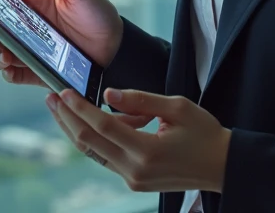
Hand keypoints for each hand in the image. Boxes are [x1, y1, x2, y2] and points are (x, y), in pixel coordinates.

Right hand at [0, 0, 122, 83]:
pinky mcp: (41, 72)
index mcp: (32, 8)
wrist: (120, 47)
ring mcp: (33, 53)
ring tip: (1, 53)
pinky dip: (7, 73)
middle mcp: (28, 31)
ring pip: (0, 55)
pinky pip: (17, 75)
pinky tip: (8, 67)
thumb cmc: (99, 13)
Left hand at [47, 87, 231, 193]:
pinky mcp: (134, 182)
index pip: (103, 126)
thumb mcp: (177, 107)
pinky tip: (87, 121)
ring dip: (75, 129)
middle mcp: (135, 170)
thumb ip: (141, 100)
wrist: (222, 166)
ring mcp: (133, 180)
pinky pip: (105, 158)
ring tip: (61, 108)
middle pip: (89, 142)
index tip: (64, 92)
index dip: (80, 108)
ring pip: (93, 152)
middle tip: (52, 97)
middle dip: (67, 118)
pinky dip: (93, 139)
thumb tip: (108, 94)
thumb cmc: (205, 133)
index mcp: (147, 151)